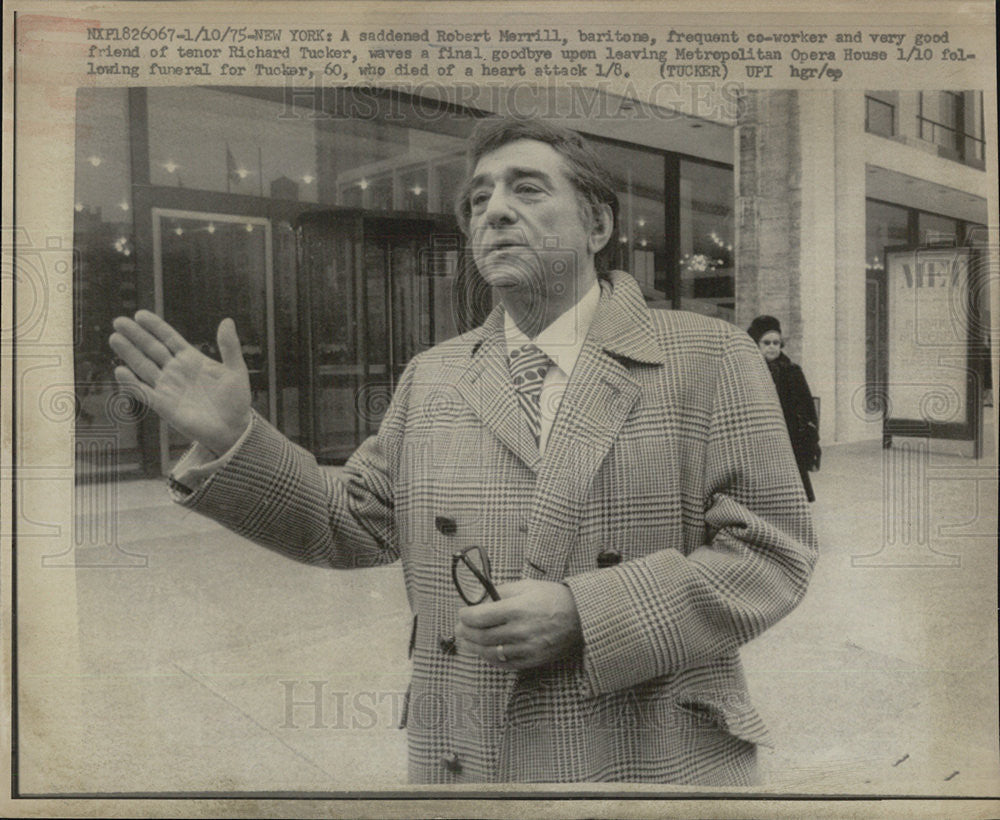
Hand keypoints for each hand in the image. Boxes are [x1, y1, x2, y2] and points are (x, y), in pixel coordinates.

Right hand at [109, 311, 251, 456]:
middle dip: (136, 335)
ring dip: (129, 353)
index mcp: (192, 359)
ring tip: (115, 338)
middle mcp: (176, 371)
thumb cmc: (236, 400)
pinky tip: (120, 370)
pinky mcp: (164, 406)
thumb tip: (227, 320)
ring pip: (144, 366)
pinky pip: (144, 392)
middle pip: (152, 349)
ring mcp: (168, 387)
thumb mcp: (236, 370)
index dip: (155, 326)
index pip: (169, 338)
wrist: (233, 429)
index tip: (140, 314)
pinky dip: (132, 382)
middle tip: (119, 321)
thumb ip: (230, 346)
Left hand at [455, 579, 582, 670]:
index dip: (465, 616)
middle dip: (465, 632)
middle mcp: (520, 631)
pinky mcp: (532, 660)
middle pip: (481, 636)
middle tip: (459, 629)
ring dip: (474, 648)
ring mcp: (526, 648)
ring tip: (466, 642)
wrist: (581, 617)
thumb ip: (502, 591)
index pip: (479, 617)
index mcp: (517, 609)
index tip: (462, 613)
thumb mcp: (527, 585)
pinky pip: (505, 664)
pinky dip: (490, 659)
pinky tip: (484, 652)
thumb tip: (480, 598)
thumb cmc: (553, 598)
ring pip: (490, 652)